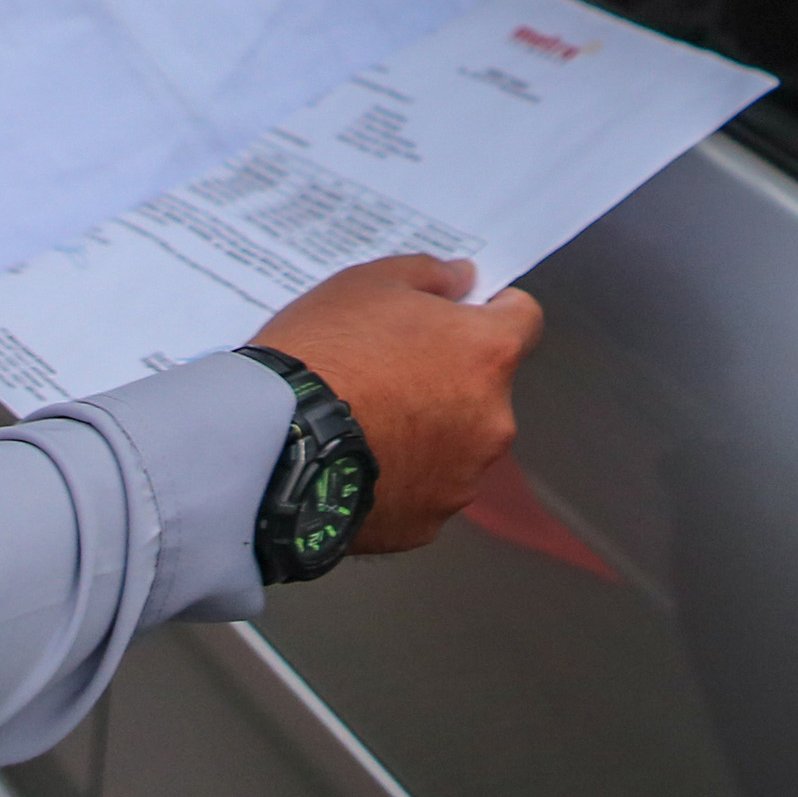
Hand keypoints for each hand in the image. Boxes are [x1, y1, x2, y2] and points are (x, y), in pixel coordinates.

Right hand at [251, 256, 543, 554]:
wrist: (274, 443)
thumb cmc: (323, 354)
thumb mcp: (368, 283)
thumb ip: (430, 275)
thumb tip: (463, 278)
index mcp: (487, 353)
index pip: (524, 319)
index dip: (492, 311)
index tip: (458, 314)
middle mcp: (492, 420)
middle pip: (487, 386)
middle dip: (450, 375)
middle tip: (388, 369)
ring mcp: (463, 478)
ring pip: (458, 442)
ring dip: (430, 429)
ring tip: (365, 419)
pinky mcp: (428, 522)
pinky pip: (425, 488)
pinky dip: (403, 475)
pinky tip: (357, 459)